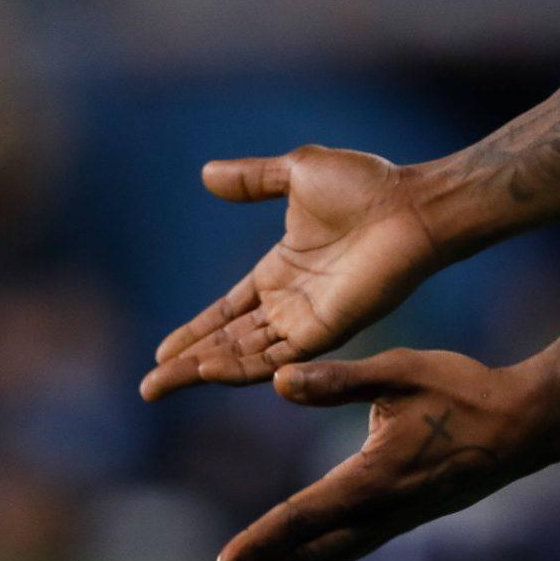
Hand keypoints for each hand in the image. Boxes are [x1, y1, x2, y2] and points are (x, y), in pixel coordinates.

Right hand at [141, 148, 446, 399]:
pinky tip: (208, 369)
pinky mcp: (327, 330)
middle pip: (229, 342)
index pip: (228, 311)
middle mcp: (290, 302)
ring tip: (164, 384)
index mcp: (281, 270)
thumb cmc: (366, 186)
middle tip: (148, 388)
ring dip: (206, 369)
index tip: (162, 353)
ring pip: (246, 355)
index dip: (195, 331)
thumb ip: (253, 179)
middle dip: (187, 365)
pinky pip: (277, 355)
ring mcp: (308, 320)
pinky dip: (241, 365)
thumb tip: (206, 174)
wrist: (411, 203)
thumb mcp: (296, 172)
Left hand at [197, 349, 551, 560]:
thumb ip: (338, 380)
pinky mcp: (406, 516)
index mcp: (371, 480)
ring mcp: (396, 520)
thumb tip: (278, 381)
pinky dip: (315, 560)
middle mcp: (380, 511)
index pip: (301, 518)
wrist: (524, 426)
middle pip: (307, 555)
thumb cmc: (463, 391)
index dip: (258, 543)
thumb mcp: (400, 371)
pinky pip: (349, 548)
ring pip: (328, 558)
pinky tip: (302, 557)